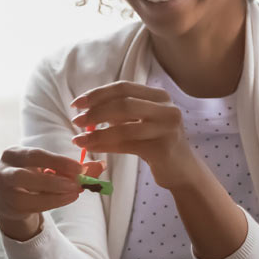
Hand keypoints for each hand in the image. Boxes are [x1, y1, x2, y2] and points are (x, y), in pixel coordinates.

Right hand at [0, 147, 104, 241]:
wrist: (10, 202)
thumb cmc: (34, 181)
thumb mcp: (51, 171)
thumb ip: (73, 169)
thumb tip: (102, 165)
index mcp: (14, 154)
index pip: (36, 155)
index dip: (58, 161)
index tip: (80, 167)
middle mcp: (3, 169)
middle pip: (27, 172)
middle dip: (55, 177)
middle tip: (78, 183)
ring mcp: (2, 189)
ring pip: (26, 191)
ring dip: (53, 191)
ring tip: (75, 192)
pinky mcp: (7, 206)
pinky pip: (30, 205)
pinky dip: (51, 202)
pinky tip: (66, 199)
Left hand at [71, 82, 196, 189]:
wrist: (182, 170)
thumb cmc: (157, 143)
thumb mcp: (142, 121)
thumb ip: (121, 111)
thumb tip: (86, 109)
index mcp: (159, 96)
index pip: (123, 88)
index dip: (97, 94)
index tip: (76, 103)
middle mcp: (166, 108)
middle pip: (123, 103)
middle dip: (95, 112)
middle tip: (76, 121)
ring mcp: (167, 128)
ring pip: (124, 127)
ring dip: (97, 133)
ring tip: (79, 139)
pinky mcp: (162, 149)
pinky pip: (127, 145)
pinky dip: (105, 146)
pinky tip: (92, 148)